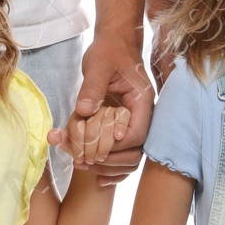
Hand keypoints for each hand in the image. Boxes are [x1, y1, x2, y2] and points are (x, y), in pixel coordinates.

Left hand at [64, 28, 152, 182]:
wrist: (115, 44)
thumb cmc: (109, 51)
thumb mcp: (98, 65)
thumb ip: (91, 88)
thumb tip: (83, 111)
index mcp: (143, 101)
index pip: (137, 134)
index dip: (117, 146)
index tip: (94, 150)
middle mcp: (143, 116)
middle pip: (135, 151)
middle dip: (109, 161)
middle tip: (82, 161)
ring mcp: (135, 123)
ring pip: (130, 158)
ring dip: (108, 167)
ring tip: (82, 166)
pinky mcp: (125, 127)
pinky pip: (124, 154)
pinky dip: (112, 169)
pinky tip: (98, 180)